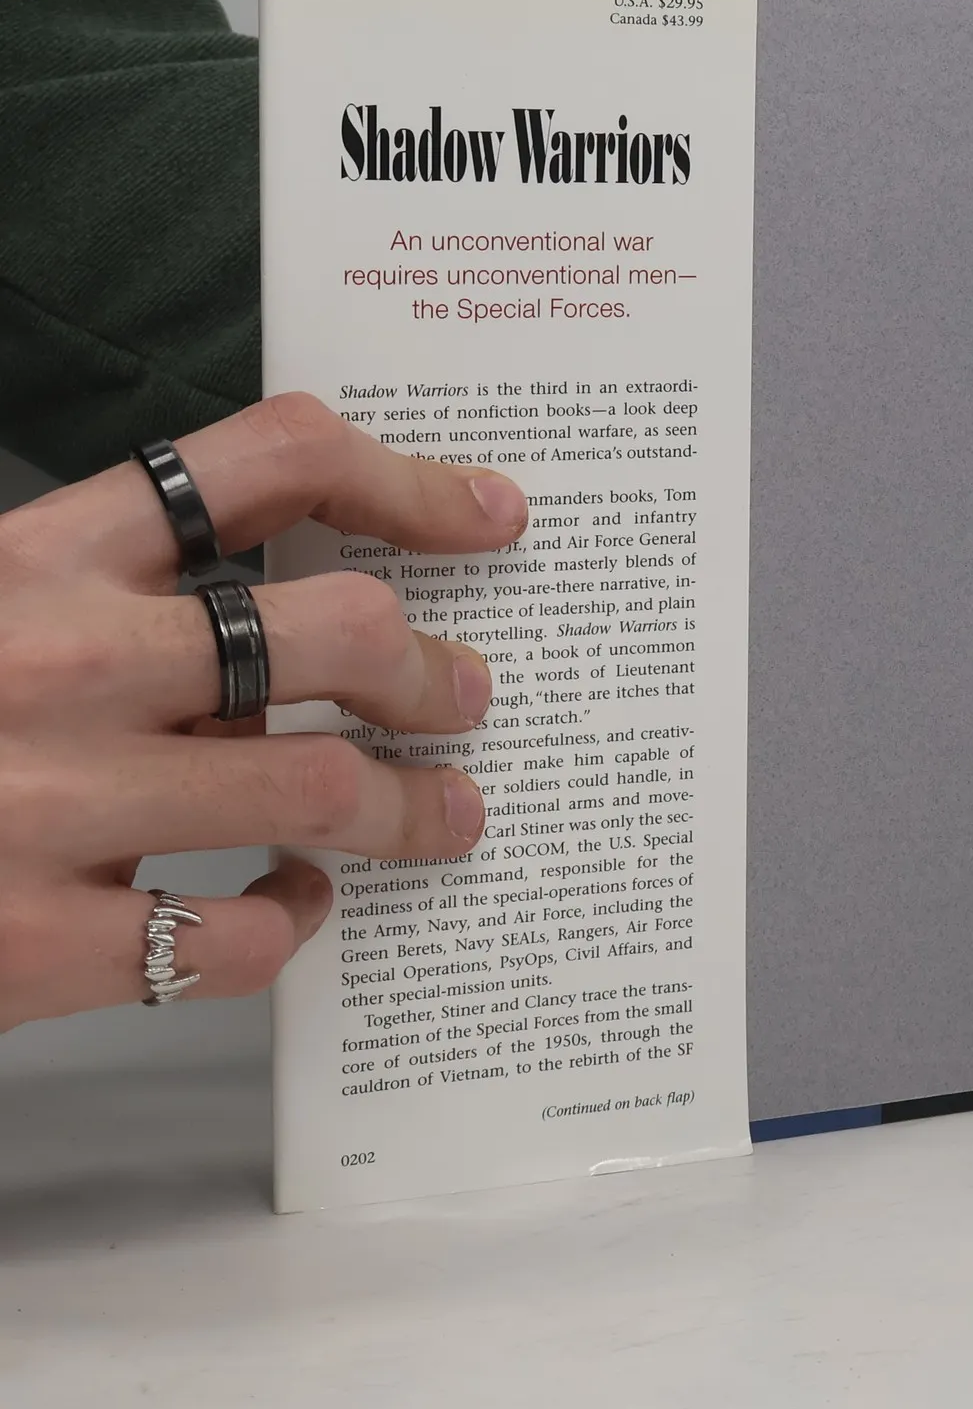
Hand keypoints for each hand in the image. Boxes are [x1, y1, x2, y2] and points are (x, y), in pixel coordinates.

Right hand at [0, 393, 525, 1030]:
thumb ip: (107, 596)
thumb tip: (291, 627)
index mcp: (32, 552)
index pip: (264, 460)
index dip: (406, 480)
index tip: (490, 514)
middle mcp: (58, 660)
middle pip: (337, 628)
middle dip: (433, 668)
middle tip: (470, 696)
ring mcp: (51, 805)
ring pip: (320, 788)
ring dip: (413, 806)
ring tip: (447, 815)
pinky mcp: (35, 947)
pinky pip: (234, 937)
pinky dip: (290, 926)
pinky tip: (288, 912)